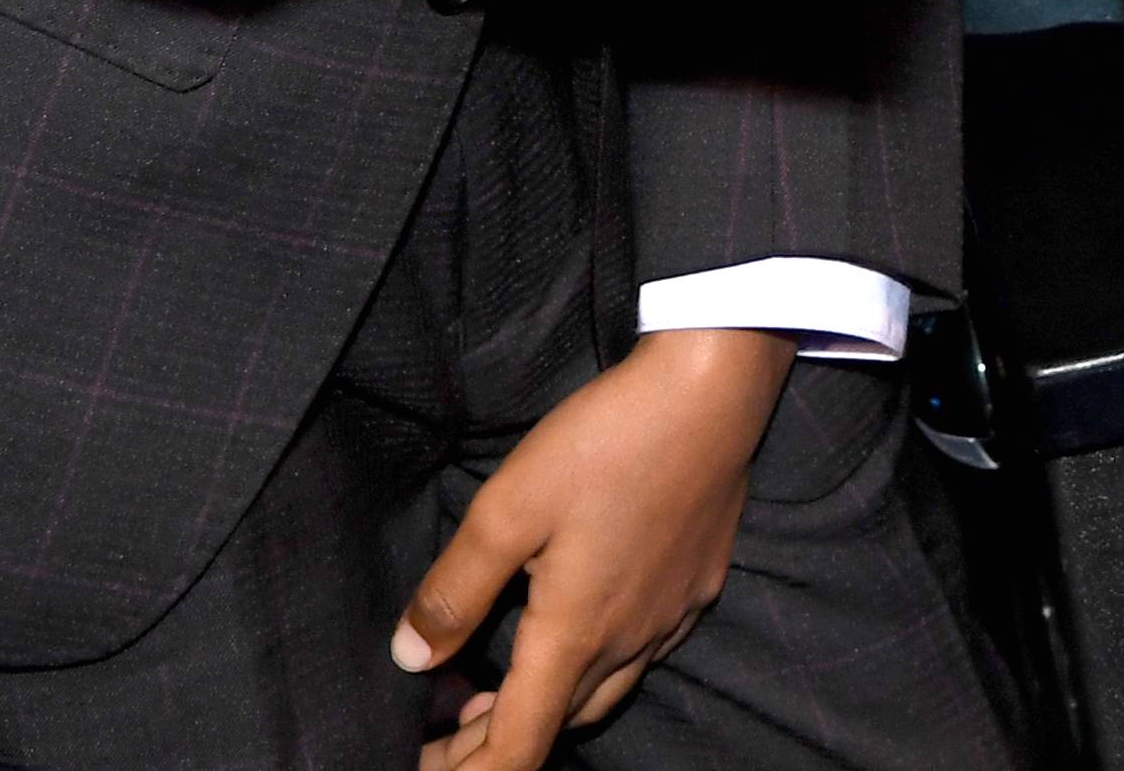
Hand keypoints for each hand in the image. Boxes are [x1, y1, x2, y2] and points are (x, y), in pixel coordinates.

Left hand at [398, 331, 797, 770]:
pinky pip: (644, 652)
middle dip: (496, 738)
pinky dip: (599, 664)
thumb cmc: (606, 441)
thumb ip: (457, 587)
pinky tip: (586, 622)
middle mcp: (628, 642)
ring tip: (503, 687)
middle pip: (558, 726)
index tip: (422, 760)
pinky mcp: (698, 584)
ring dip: (550, 703)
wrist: (713, 389)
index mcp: (575, 636)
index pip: (516, 748)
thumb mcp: (509, 505)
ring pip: (603, 693)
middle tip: (447, 719)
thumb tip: (411, 657)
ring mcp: (672, 616)